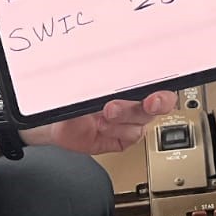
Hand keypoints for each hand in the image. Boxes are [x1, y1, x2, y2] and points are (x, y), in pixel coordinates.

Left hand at [30, 90, 177, 153]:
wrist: (52, 120)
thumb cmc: (69, 96)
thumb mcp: (85, 83)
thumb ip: (103, 80)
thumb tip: (111, 74)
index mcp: (132, 85)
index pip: (159, 84)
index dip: (163, 90)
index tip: (154, 95)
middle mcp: (134, 103)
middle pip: (155, 107)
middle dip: (139, 108)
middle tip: (117, 106)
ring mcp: (128, 123)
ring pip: (139, 125)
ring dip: (118, 121)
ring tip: (100, 117)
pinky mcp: (120, 141)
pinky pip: (127, 140)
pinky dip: (113, 134)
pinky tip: (100, 128)